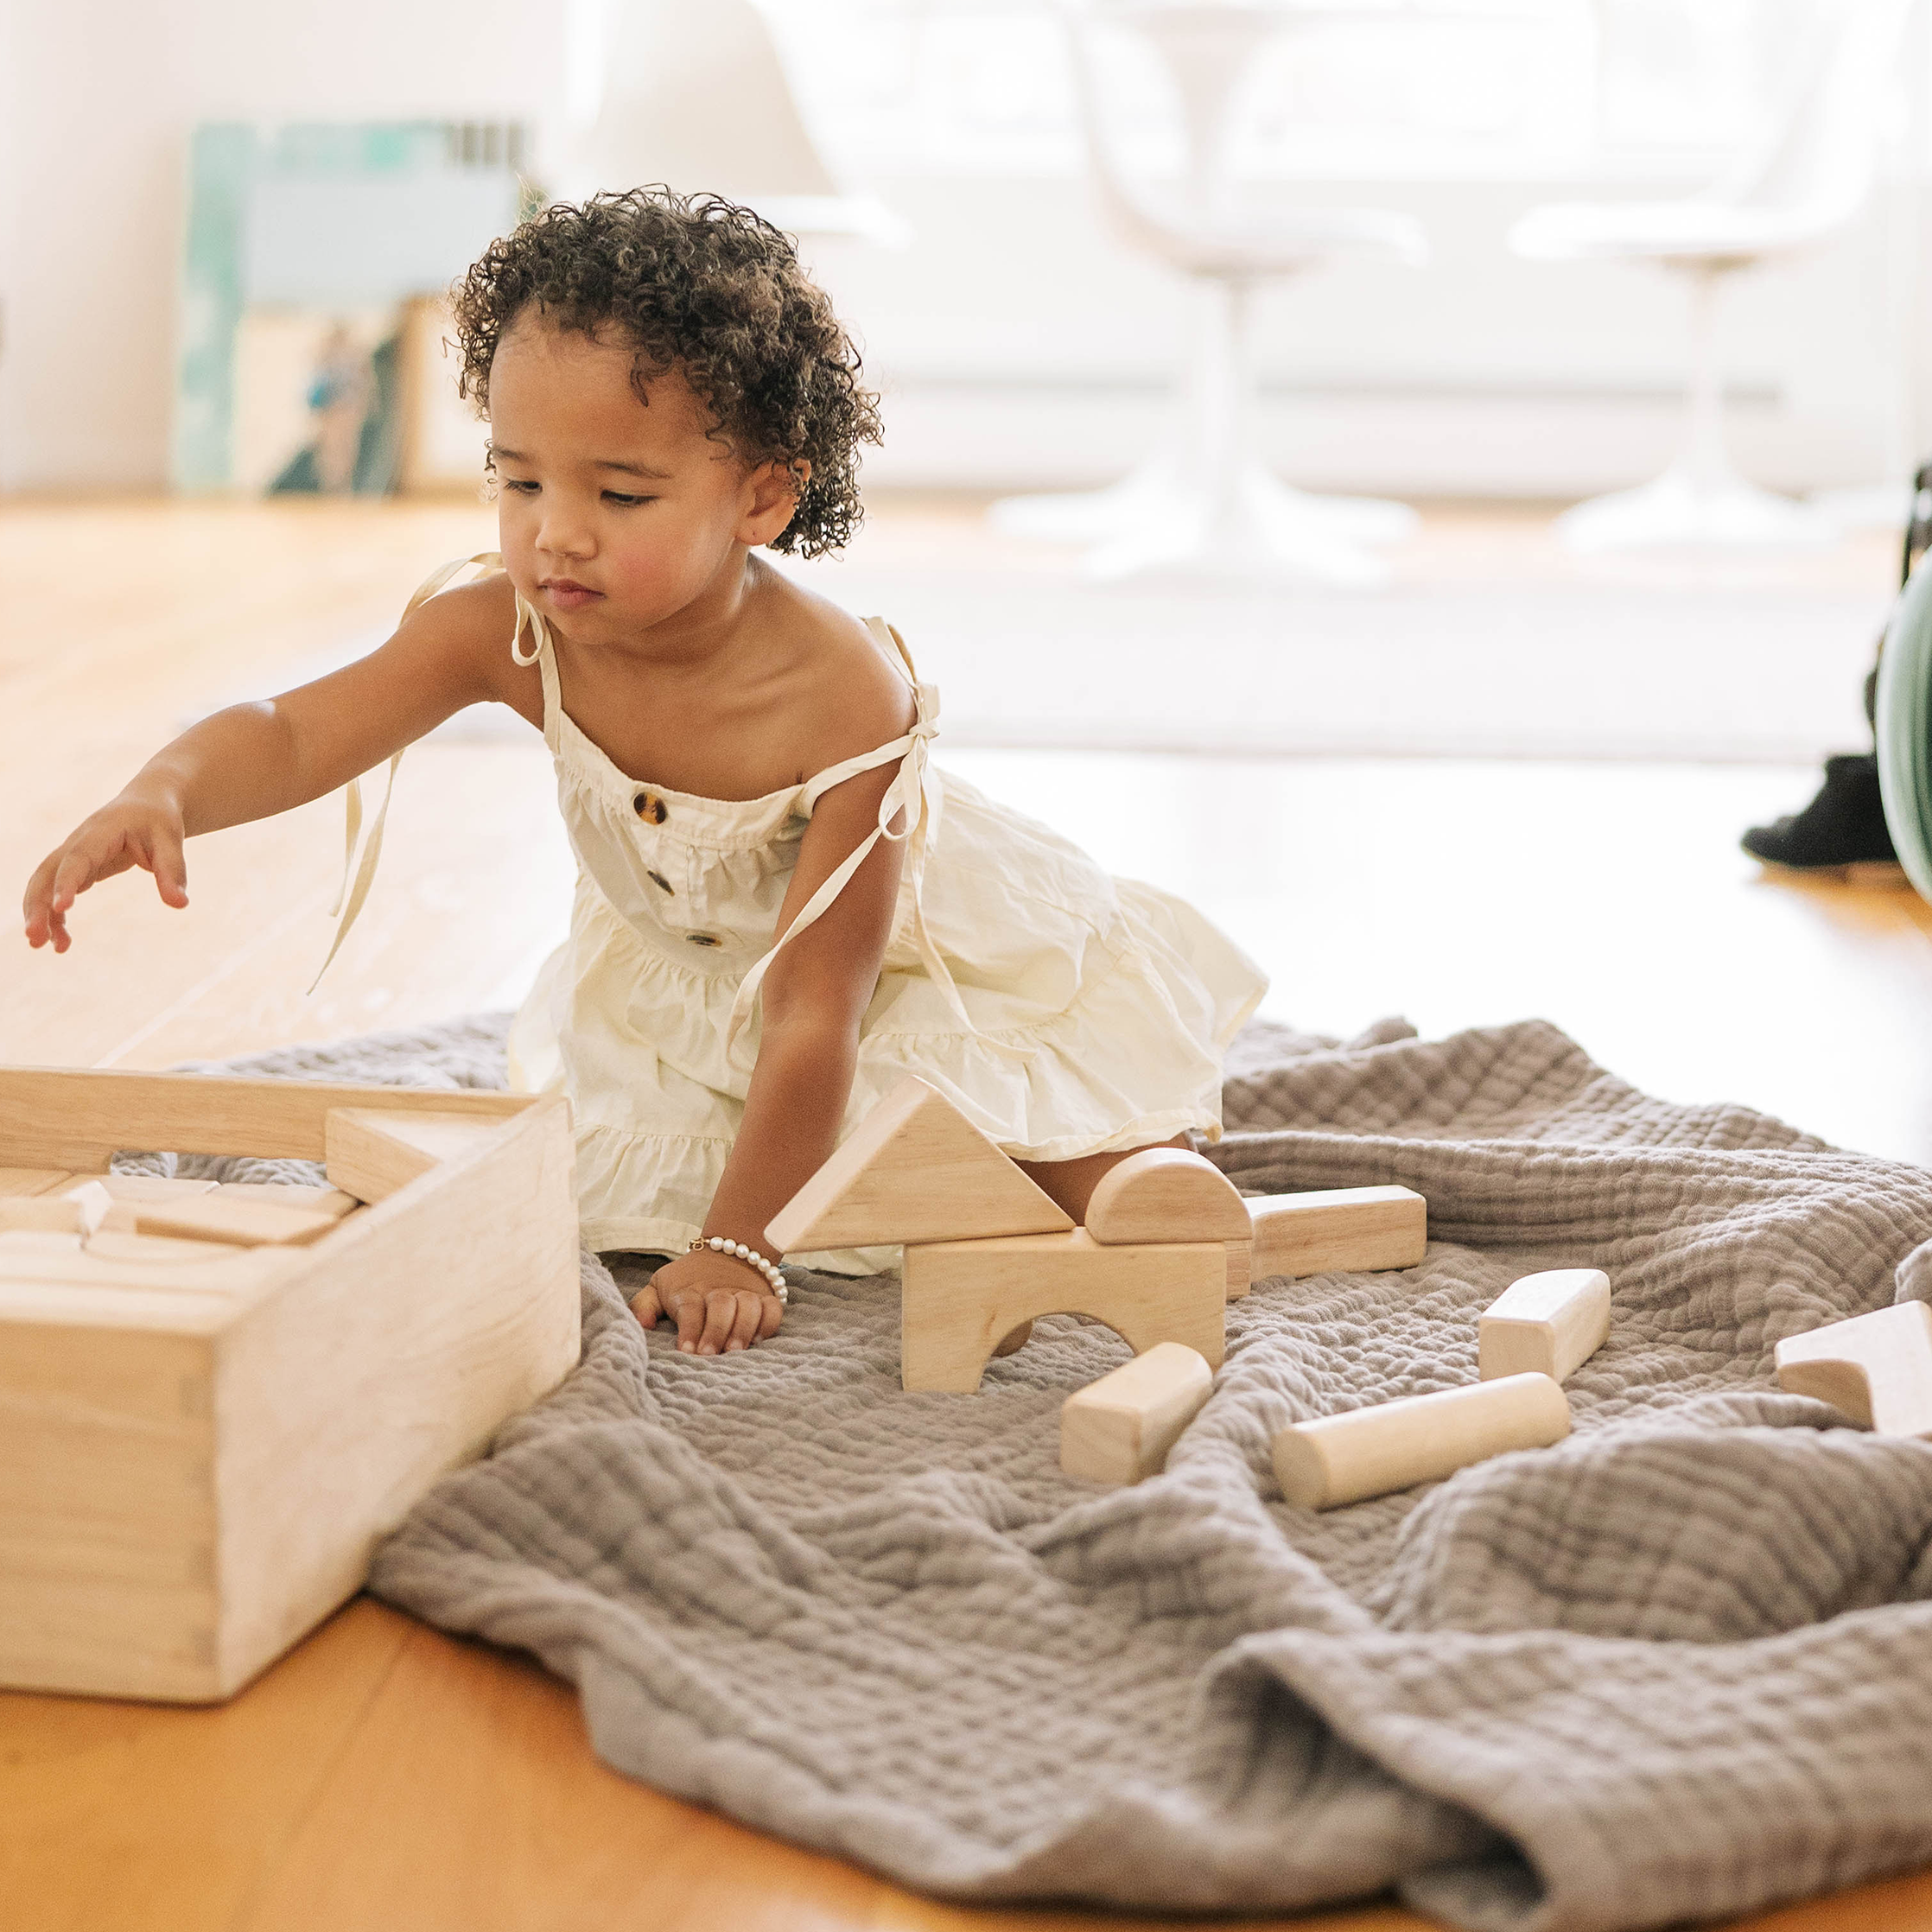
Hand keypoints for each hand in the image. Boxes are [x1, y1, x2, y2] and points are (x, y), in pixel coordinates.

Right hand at [24, 790, 187, 951]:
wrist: (148, 802)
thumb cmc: (159, 819)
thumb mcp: (170, 840)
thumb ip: (173, 871)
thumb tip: (180, 904)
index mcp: (100, 832)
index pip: (78, 859)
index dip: (67, 882)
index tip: (61, 908)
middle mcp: (77, 843)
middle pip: (46, 873)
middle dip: (36, 904)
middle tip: (34, 937)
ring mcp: (72, 856)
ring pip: (44, 884)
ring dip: (39, 914)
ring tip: (42, 946)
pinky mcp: (76, 868)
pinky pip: (56, 892)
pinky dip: (55, 916)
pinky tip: (62, 942)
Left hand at [630, 1247, 784, 1353]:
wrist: (724, 1251)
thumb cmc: (686, 1279)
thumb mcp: (659, 1285)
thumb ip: (644, 1305)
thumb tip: (643, 1324)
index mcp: (690, 1290)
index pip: (691, 1307)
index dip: (690, 1329)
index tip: (687, 1351)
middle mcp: (719, 1290)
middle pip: (722, 1305)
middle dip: (716, 1331)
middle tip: (711, 1354)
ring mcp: (744, 1292)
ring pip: (749, 1305)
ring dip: (744, 1328)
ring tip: (736, 1350)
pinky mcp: (764, 1296)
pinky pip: (773, 1308)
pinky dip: (769, 1323)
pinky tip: (758, 1339)